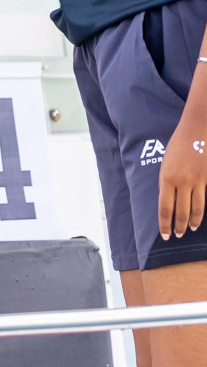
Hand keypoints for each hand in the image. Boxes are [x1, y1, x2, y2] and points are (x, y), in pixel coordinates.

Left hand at [159, 112, 206, 238]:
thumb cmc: (178, 146)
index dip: (165, 224)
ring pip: (196, 208)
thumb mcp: (165, 164)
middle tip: (177, 235)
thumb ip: (166, 183)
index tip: (165, 235)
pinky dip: (202, 208)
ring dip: (192, 221)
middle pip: (180, 212)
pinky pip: (206, 197)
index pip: (164, 208)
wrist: (196, 130)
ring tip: (190, 229)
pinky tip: (199, 215)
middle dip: (178, 227)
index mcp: (166, 179)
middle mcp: (181, 182)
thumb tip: (168, 201)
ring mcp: (197, 181)